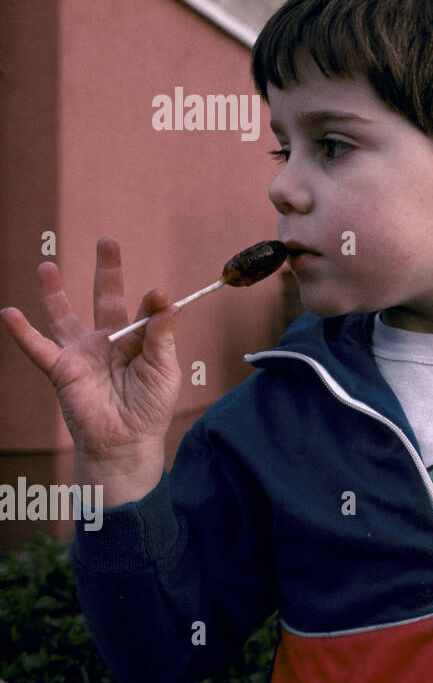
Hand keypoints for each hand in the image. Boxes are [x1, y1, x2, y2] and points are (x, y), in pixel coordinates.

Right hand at [1, 237, 178, 503]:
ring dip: (54, 291)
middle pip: (106, 298)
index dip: (152, 302)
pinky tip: (9, 313)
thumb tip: (167, 299)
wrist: (126, 441)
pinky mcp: (62, 370)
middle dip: (107, 270)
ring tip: (46, 265)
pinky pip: (38, 348)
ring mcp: (82, 353)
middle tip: (107, 240)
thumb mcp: (164, 369)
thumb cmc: (151, 407)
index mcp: (137, 340)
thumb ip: (161, 335)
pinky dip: (22, 332)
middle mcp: (108, 341)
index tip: (156, 294)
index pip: (144, 311)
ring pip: (64, 316)